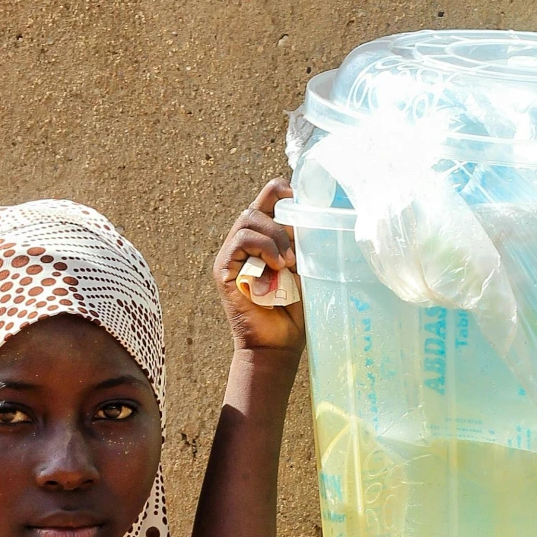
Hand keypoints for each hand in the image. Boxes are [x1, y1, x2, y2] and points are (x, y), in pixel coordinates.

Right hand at [214, 181, 305, 357]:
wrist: (277, 345)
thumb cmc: (294, 311)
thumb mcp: (305, 269)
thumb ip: (303, 243)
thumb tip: (312, 215)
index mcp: (264, 240)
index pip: (267, 200)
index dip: (282, 191)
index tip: (302, 202)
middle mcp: (245, 244)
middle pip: (257, 206)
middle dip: (282, 219)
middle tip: (297, 250)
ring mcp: (232, 255)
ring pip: (248, 218)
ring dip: (274, 236)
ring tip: (288, 262)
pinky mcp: (224, 268)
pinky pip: (241, 239)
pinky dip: (263, 247)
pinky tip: (277, 266)